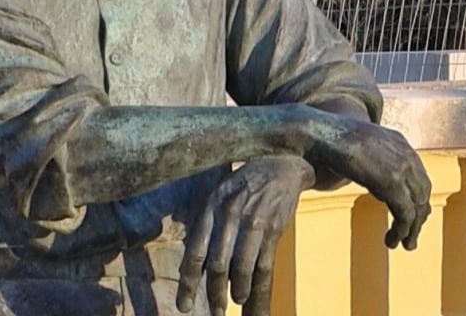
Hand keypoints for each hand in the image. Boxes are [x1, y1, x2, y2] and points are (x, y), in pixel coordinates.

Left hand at [176, 155, 314, 315]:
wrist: (281, 164)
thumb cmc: (245, 183)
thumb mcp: (220, 192)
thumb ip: (209, 223)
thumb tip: (195, 262)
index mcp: (212, 203)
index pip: (195, 248)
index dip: (189, 280)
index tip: (184, 305)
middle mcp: (230, 212)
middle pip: (217, 263)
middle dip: (214, 294)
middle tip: (214, 313)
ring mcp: (254, 221)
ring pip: (242, 269)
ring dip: (237, 293)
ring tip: (233, 304)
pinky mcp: (274, 230)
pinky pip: (264, 268)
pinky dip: (258, 292)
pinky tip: (250, 304)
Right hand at [313, 119, 431, 250]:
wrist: (319, 133)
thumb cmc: (329, 137)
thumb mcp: (359, 142)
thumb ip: (371, 154)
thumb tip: (370, 171)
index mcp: (398, 141)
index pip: (418, 175)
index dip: (416, 198)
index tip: (411, 215)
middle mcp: (405, 153)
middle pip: (422, 192)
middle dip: (418, 217)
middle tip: (410, 236)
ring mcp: (401, 167)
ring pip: (417, 207)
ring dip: (411, 229)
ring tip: (404, 245)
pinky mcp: (392, 183)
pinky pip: (405, 215)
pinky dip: (401, 232)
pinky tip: (391, 242)